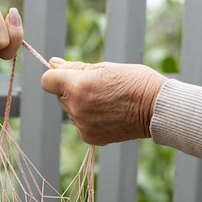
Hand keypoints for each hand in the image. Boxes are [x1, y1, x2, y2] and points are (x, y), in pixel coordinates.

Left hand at [41, 59, 167, 144]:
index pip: (47, 81)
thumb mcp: (104, 67)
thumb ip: (75, 68)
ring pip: (70, 111)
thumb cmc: (134, 82)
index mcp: (77, 87)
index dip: (56, 76)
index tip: (68, 75)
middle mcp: (76, 108)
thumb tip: (52, 63)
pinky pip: (79, 124)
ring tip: (106, 102)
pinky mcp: (89, 138)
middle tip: (98, 88)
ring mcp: (82, 125)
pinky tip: (107, 114)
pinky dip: (88, 119)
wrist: (155, 109)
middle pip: (60, 97)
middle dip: (72, 91)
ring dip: (81, 105)